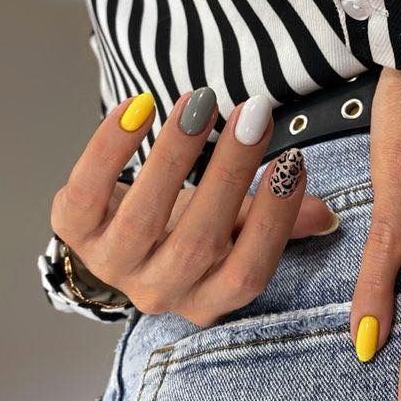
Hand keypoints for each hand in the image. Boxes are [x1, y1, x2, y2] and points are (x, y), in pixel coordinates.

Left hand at [51, 89, 337, 324]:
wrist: (118, 240)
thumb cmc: (190, 230)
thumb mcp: (236, 229)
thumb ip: (278, 220)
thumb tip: (326, 215)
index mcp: (210, 298)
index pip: (249, 271)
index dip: (273, 219)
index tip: (293, 162)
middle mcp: (161, 292)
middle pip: (200, 241)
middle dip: (230, 172)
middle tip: (254, 114)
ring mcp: (113, 266)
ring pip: (144, 216)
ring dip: (174, 154)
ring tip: (200, 102)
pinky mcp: (74, 232)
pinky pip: (84, 194)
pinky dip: (107, 148)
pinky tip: (137, 107)